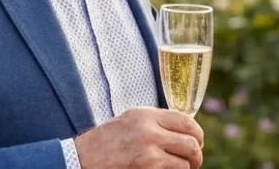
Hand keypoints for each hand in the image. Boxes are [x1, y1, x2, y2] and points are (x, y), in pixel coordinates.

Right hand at [75, 107, 203, 168]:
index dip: (197, 134)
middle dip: (196, 155)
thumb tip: (183, 130)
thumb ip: (154, 122)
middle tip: (193, 162)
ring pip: (186, 162)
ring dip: (186, 168)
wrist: (81, 159)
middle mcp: (149, 130)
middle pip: (192, 142)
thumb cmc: (105, 143)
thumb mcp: (129, 121)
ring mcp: (149, 152)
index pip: (187, 121)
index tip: (196, 142)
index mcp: (145, 115)